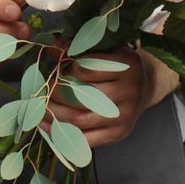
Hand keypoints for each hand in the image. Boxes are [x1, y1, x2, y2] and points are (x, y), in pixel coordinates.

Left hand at [47, 47, 161, 147]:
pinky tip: (48, 128)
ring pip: (81, 119)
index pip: (85, 69)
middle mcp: (129, 89)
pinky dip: (65, 136)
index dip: (63, 72)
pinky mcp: (120, 133)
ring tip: (38, 111)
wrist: (146, 86)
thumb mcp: (104, 50)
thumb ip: (79, 48)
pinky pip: (88, 139)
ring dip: (55, 116)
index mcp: (125, 64)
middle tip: (39, 93)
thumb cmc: (118, 65)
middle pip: (81, 96)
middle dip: (54, 96)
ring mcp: (126, 114)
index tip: (51, 73)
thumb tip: (51, 44)